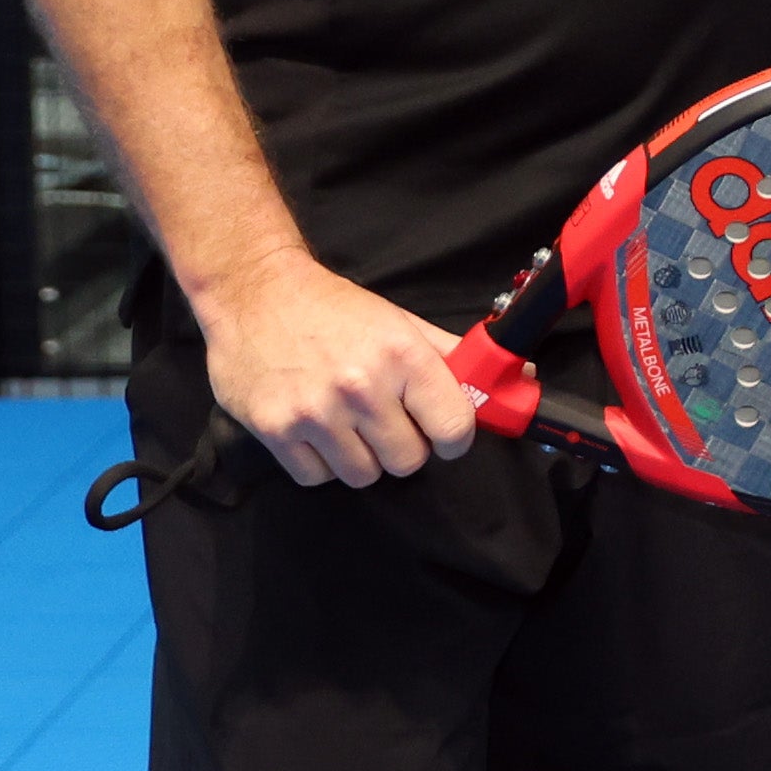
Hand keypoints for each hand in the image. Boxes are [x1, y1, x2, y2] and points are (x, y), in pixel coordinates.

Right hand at [195, 245, 486, 485]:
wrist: (254, 292)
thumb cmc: (333, 309)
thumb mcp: (400, 323)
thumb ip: (453, 358)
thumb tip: (517, 379)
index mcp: (402, 357)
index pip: (454, 429)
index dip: (452, 438)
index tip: (440, 432)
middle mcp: (361, 388)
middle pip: (408, 461)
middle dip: (402, 445)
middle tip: (384, 420)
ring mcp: (315, 412)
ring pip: (364, 475)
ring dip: (361, 457)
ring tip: (346, 423)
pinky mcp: (275, 430)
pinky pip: (317, 477)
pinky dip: (321, 462)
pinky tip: (316, 430)